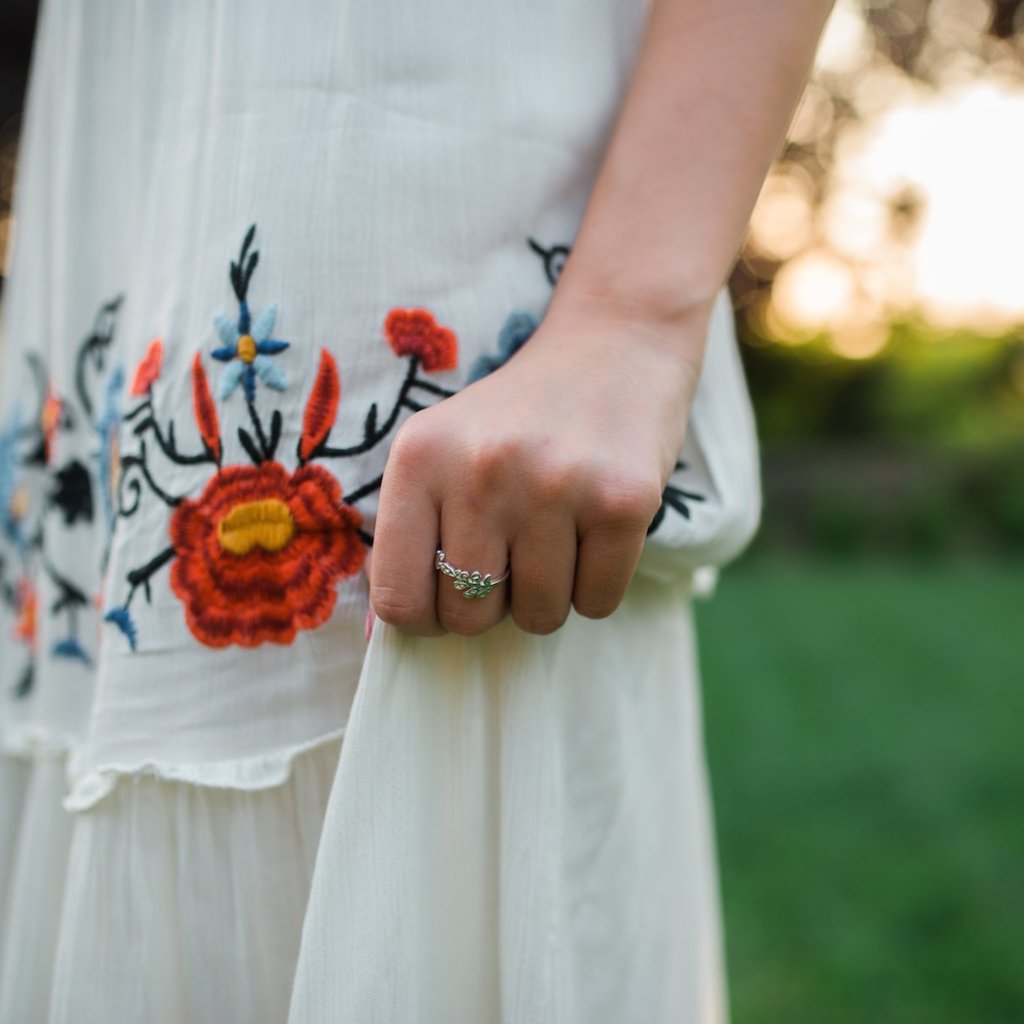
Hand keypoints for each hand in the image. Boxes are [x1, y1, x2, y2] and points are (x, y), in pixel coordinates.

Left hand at [369, 302, 705, 636]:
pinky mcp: (622, 501)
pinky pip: (597, 603)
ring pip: (539, 617)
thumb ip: (409, 530)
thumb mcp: (443, 449)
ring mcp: (554, 485)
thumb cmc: (518, 418)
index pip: (396, 599)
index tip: (449, 592)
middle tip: (514, 551)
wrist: (614, 345)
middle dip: (493, 602)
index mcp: (419, 458)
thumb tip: (381, 636)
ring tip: (557, 532)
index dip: (425, 616)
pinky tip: (595, 530)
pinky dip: (596, 584)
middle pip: (469, 616)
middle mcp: (480, 471)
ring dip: (548, 593)